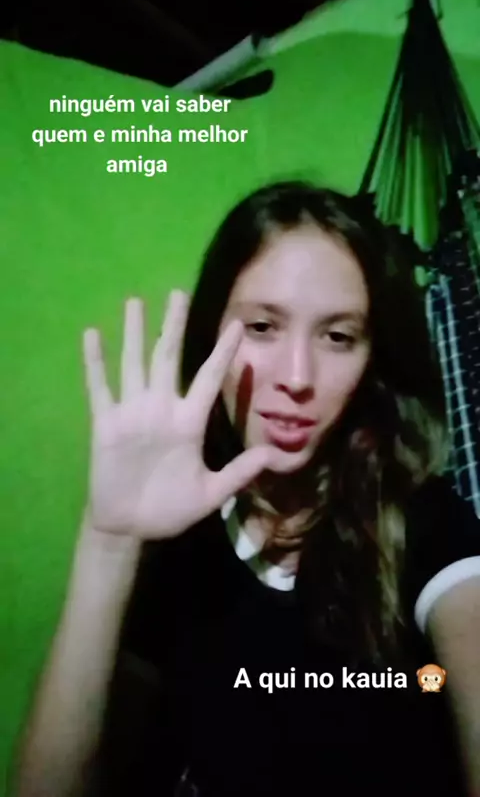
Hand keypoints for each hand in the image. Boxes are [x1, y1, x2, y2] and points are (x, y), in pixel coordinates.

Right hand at [82, 291, 272, 538]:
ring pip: (134, 363)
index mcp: (188, 422)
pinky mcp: (106, 423)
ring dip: (134, 333)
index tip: (237, 325)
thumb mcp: (210, 494)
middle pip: (169, 357)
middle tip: (178, 293)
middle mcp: (162, 409)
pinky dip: (96, 362)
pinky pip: (101, 387)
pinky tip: (93, 334)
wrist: (130, 527)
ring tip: (136, 301)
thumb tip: (273, 456)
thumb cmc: (170, 509)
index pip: (210, 378)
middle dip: (173, 325)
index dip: (223, 352)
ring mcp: (132, 413)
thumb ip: (238, 473)